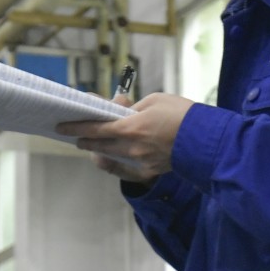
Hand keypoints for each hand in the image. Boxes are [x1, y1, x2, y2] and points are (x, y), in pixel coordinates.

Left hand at [58, 92, 193, 181]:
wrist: (207, 139)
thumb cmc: (183, 114)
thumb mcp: (155, 100)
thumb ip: (133, 108)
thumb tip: (119, 113)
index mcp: (130, 128)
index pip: (94, 129)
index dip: (76, 128)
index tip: (62, 127)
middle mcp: (131, 148)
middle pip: (98, 146)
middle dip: (85, 141)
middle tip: (77, 136)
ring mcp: (140, 162)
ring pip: (111, 156)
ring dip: (100, 150)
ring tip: (94, 143)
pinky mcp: (150, 170)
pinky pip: (126, 166)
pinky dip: (117, 159)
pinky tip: (113, 154)